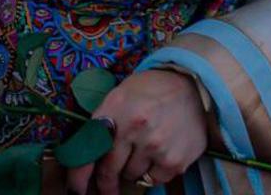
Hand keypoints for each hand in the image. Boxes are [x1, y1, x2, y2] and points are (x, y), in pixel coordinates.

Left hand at [61, 66, 207, 193]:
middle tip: (107, 187)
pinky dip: (153, 172)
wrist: (193, 86)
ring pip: (131, 175)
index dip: (78, 176)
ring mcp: (157, 146)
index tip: (76, 190)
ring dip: (132, 169)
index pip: (89, 151)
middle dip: (105, 182)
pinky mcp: (175, 161)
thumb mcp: (120, 96)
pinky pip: (154, 180)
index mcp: (116, 109)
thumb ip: (102, 124)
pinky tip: (159, 154)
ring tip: (143, 149)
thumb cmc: (151, 90)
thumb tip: (87, 157)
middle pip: (109, 171)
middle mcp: (135, 128)